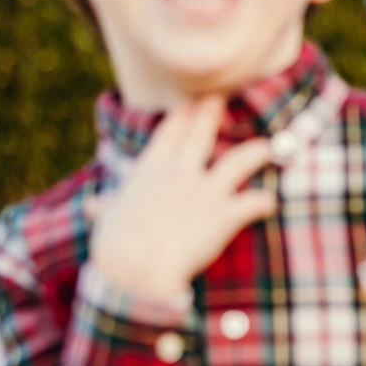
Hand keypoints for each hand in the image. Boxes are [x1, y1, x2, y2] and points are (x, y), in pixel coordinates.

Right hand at [89, 96, 273, 305]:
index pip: (169, 134)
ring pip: (240, 160)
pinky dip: (264, 202)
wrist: (137, 267)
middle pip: (201, 135)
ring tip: (269, 146)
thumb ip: (106, 208)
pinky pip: (253, 203)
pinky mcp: (225, 214)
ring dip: (257, 151)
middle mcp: (180, 172)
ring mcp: (206, 191)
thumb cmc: (116, 246)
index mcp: (150, 170)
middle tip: (220, 99)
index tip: (188, 104)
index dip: (180, 117)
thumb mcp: (107, 220)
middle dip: (211, 114)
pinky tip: (271, 202)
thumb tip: (93, 206)